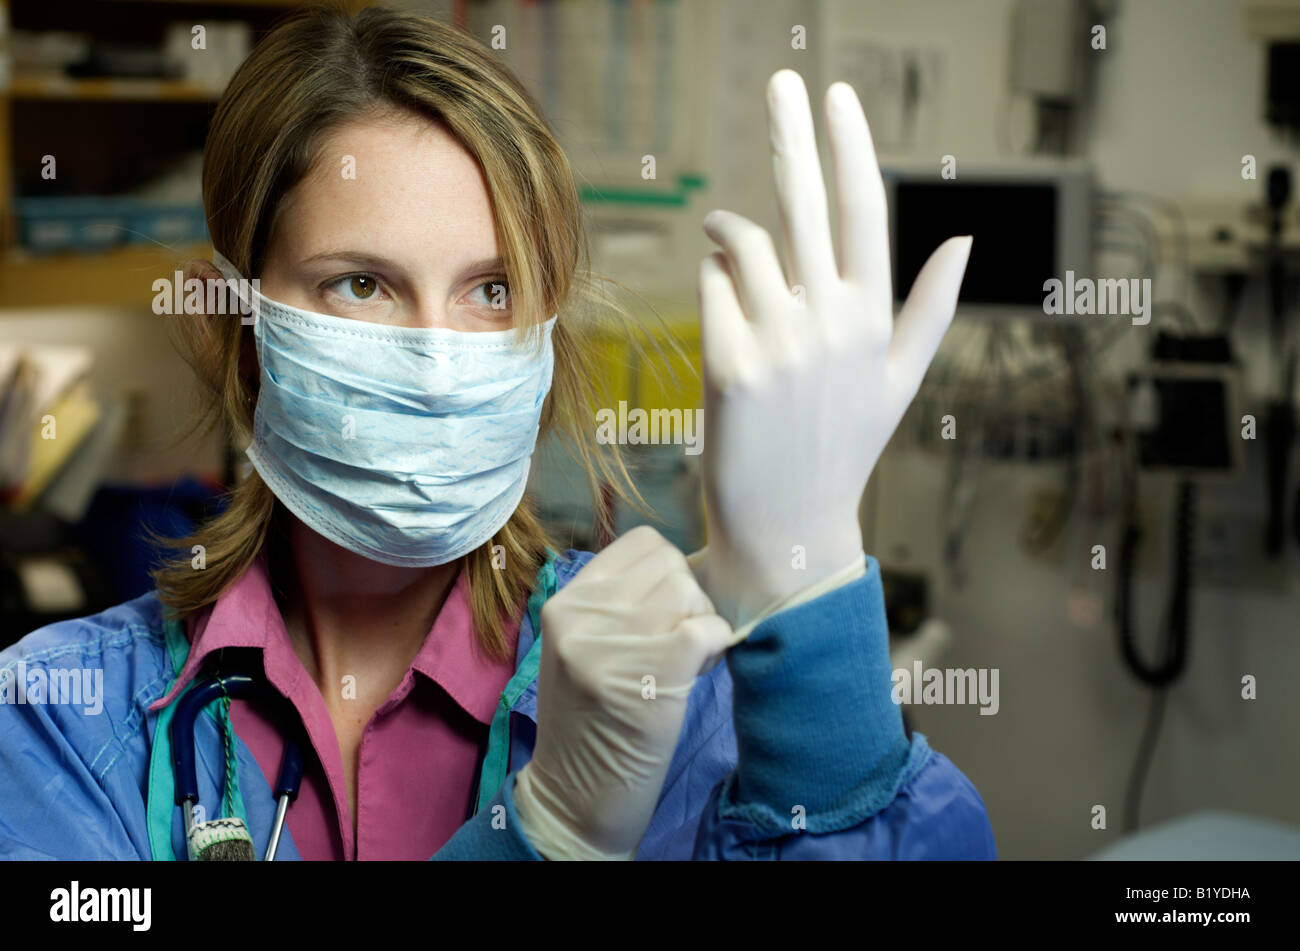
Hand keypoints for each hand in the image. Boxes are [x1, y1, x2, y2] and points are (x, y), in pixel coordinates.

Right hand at [513, 526, 730, 859]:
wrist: (575, 797)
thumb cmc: (588, 724)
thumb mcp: (582, 649)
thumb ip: (616, 606)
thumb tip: (682, 570)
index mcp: (565, 602)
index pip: (641, 543)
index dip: (667, 573)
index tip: (664, 614)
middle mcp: (583, 614)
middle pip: (671, 564)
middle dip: (688, 599)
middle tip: (677, 644)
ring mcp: (615, 641)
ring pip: (692, 591)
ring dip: (701, 624)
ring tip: (683, 663)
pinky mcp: (654, 670)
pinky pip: (710, 628)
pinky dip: (716, 648)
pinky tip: (695, 675)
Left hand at [692, 69, 972, 632]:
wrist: (790, 526)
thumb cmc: (842, 448)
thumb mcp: (898, 380)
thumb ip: (930, 308)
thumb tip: (965, 238)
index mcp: (875, 319)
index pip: (866, 212)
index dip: (850, 149)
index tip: (836, 98)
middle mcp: (833, 324)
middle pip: (808, 205)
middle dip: (792, 134)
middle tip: (782, 83)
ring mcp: (782, 344)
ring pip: (744, 244)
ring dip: (730, 231)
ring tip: (727, 240)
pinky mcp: (731, 367)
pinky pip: (713, 286)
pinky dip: (712, 278)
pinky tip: (721, 296)